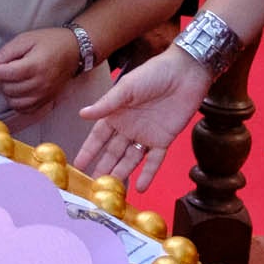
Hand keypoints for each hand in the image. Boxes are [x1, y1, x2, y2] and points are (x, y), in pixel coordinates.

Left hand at [0, 27, 83, 117]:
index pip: (6, 74)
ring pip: (14, 102)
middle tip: (2, 69)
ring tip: (10, 79)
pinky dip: (17, 102)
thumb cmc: (49, 41)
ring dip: (7, 91)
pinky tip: (17, 90)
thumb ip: (6, 53)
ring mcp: (45, 95)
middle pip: (9, 88)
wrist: (74, 50)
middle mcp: (41, 84)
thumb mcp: (26, 39)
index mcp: (36, 65)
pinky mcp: (47, 101)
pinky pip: (25, 110)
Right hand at [72, 49, 208, 184]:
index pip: (98, 137)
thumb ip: (106, 105)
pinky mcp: (164, 140)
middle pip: (113, 152)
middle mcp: (128, 127)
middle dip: (103, 168)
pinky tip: (140, 189)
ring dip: (121, 173)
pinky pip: (154, 160)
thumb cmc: (153, 74)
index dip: (88, 151)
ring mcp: (146, 135)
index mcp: (116, 114)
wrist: (185, 72)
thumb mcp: (127, 88)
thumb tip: (82, 114)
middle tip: (93, 186)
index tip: (77, 166)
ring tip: (112, 190)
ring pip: (130, 159)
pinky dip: (148, 174)